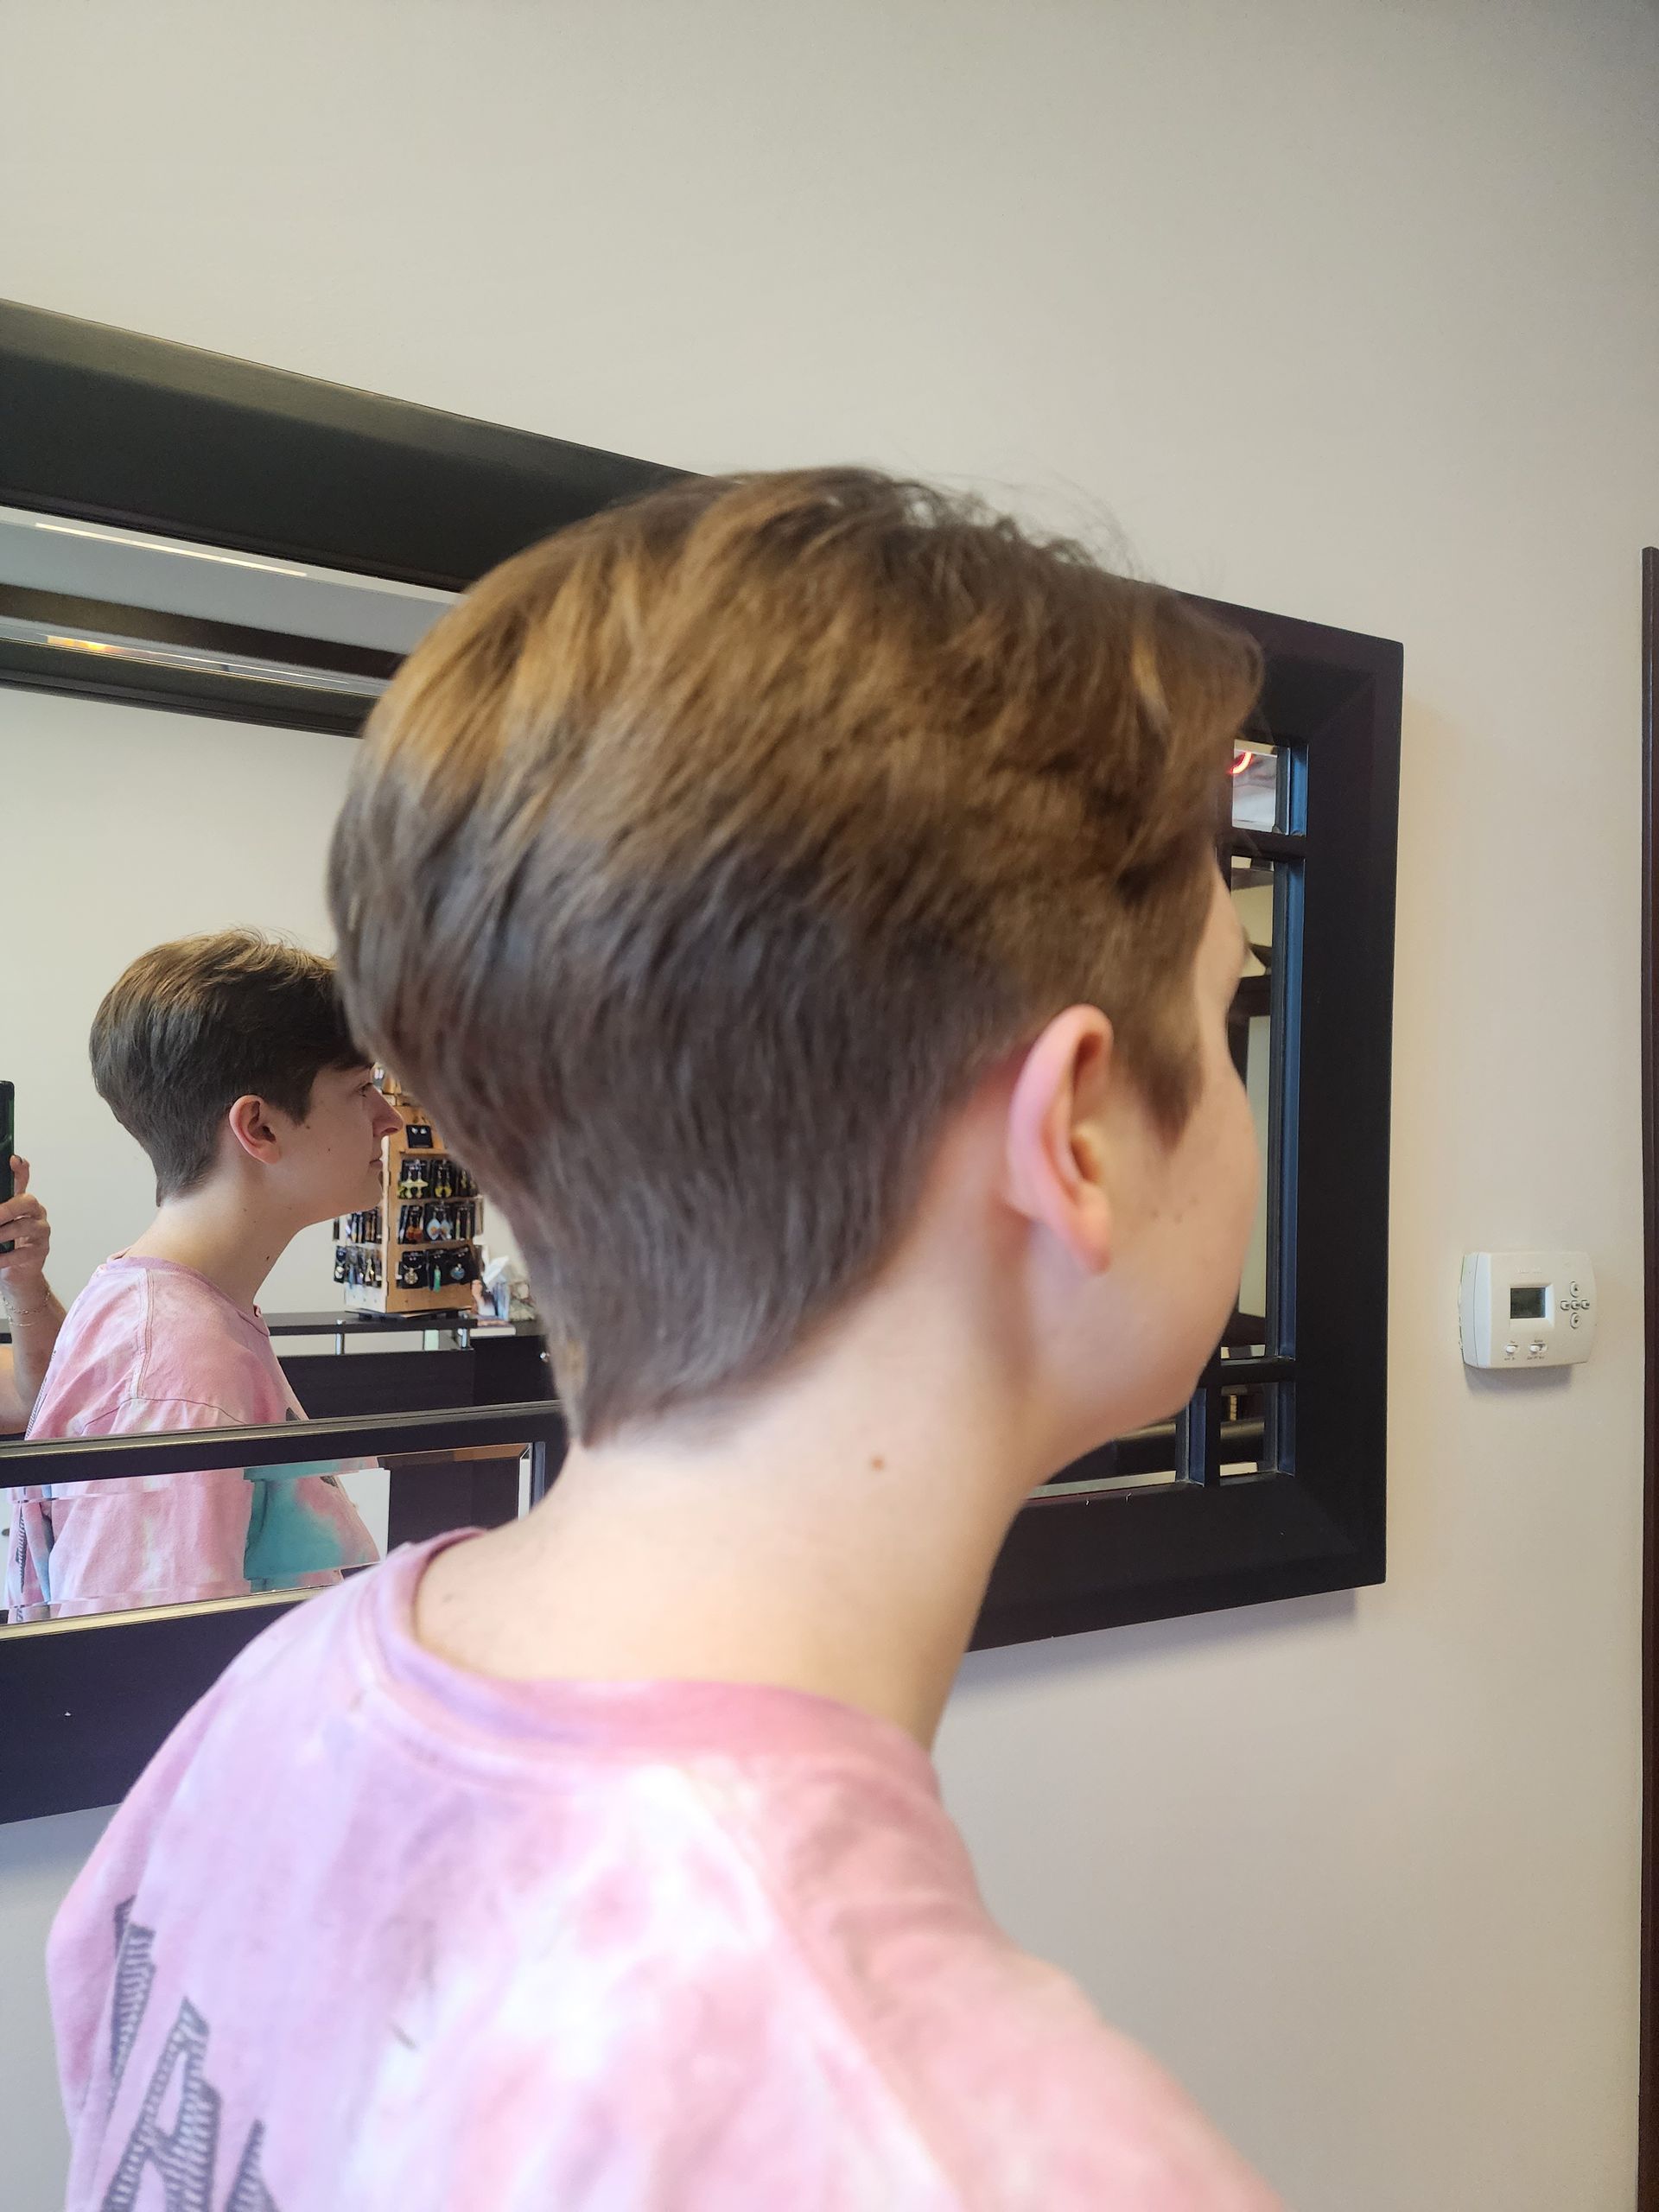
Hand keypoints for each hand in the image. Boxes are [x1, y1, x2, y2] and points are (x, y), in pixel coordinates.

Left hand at [0, 1158, 50, 1293]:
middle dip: (7, 1208)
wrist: (17, 1274)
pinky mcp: (40, 1252)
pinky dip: (7, 1257)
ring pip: (26, 1226)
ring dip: (4, 1233)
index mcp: (23, 1203)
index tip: (13, 1160)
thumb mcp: (1, 1223)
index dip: (20, 1170)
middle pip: (27, 1202)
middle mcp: (35, 1213)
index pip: (23, 1180)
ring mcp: (40, 1232)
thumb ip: (1, 1205)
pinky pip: (25, 1252)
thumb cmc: (5, 1245)